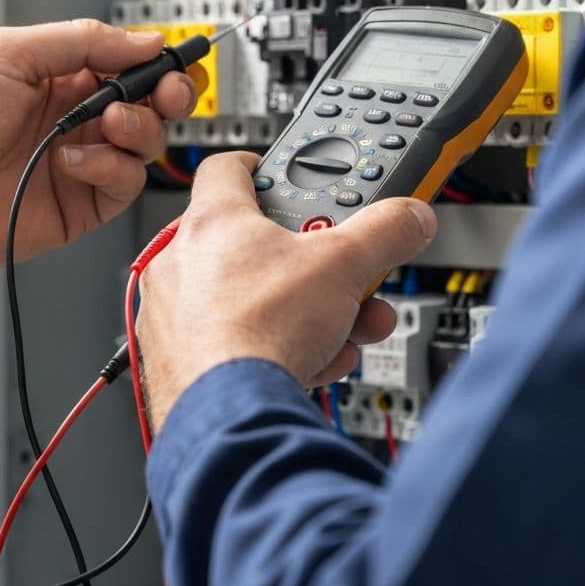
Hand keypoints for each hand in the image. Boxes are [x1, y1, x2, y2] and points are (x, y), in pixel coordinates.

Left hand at [0, 19, 201, 316]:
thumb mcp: (11, 53)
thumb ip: (83, 41)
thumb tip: (146, 41)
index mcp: (67, 79)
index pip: (133, 67)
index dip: (161, 64)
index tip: (176, 61)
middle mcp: (82, 120)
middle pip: (154, 106)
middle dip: (171, 95)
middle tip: (167, 93)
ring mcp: (86, 163)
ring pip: (148, 144)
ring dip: (138, 128)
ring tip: (106, 122)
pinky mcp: (84, 205)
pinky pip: (125, 183)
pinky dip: (108, 167)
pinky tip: (70, 160)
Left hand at [135, 152, 437, 430]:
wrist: (226, 418)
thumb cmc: (258, 332)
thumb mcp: (343, 265)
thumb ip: (384, 232)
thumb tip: (409, 218)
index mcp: (213, 221)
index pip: (231, 168)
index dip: (266, 167)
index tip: (293, 178)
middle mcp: (182, 263)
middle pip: (258, 245)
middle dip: (313, 262)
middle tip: (344, 271)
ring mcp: (175, 315)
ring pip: (253, 301)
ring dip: (306, 313)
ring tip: (345, 328)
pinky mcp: (178, 361)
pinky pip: (237, 342)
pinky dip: (278, 348)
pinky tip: (315, 361)